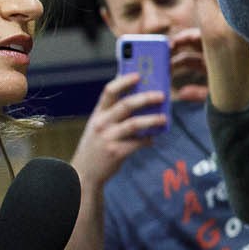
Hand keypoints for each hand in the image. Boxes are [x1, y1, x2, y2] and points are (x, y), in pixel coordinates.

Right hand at [68, 70, 166, 188]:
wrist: (84, 173)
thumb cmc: (96, 146)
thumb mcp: (99, 126)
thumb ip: (113, 113)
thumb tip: (139, 98)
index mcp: (98, 113)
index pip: (109, 91)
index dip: (124, 81)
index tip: (139, 75)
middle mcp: (102, 123)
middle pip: (126, 105)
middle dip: (146, 98)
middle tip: (161, 95)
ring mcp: (109, 138)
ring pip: (135, 124)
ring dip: (152, 120)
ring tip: (164, 119)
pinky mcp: (116, 152)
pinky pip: (138, 142)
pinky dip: (148, 139)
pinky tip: (152, 139)